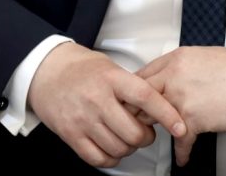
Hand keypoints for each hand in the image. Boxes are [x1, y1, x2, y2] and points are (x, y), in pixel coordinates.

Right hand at [27, 42, 188, 168]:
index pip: (146, 97)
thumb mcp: (109, 67)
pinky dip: (111, 158)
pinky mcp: (71, 134)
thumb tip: (159, 103)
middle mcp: (97, 99)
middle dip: (145, 137)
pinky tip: (111, 147)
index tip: (180, 126)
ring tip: (126, 137)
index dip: (166, 114)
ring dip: (129, 148)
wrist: (45, 70)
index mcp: (111, 78)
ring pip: (119, 147)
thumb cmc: (80, 69)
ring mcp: (83, 119)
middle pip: (133, 132)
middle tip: (144, 131)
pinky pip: (98, 157)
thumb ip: (131, 85)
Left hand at [136, 47, 225, 166]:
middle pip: (140, 96)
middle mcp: (174, 76)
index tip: (137, 100)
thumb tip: (174, 74)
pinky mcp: (193, 119)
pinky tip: (183, 157)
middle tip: (141, 120)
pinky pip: (179, 141)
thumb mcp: (205, 55)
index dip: (138, 91)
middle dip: (139, 110)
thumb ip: (183, 65)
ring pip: (154, 118)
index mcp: (176, 58)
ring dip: (157, 130)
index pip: (143, 75)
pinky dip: (182, 152)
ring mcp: (181, 98)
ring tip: (158, 137)